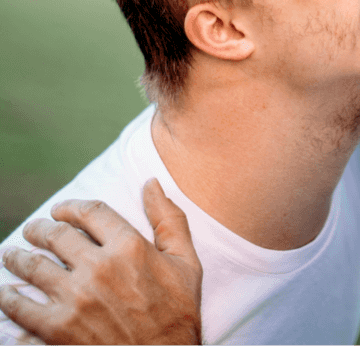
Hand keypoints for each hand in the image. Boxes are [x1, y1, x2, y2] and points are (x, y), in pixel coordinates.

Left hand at [0, 179, 202, 344]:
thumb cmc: (177, 313)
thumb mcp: (186, 262)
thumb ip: (169, 219)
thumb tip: (152, 183)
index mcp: (129, 246)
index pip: (89, 212)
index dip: (71, 207)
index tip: (61, 210)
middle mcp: (99, 268)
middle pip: (57, 235)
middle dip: (40, 229)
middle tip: (32, 229)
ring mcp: (74, 300)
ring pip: (34, 267)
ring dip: (18, 257)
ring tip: (13, 255)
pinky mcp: (56, 331)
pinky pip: (21, 308)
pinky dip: (9, 298)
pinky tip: (7, 293)